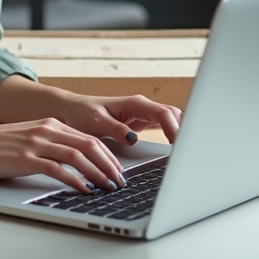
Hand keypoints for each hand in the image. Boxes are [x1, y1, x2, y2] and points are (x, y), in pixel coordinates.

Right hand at [0, 118, 126, 193]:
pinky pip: (58, 169)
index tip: (118, 169)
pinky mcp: (26, 158)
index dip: (108, 154)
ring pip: (78, 156)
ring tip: (108, 186)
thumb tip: (73, 160)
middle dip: (109, 164)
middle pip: (89, 145)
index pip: (88, 138)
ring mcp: (37, 143)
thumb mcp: (28, 137)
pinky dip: (75, 179)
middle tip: (120, 180)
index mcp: (49, 124)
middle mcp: (46, 130)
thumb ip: (49, 144)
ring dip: (98, 173)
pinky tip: (84, 189)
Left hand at [59, 94, 181, 145]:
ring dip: (179, 132)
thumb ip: (115, 128)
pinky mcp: (141, 123)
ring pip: (171, 120)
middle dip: (183, 131)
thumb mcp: (96, 121)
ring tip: (184, 153)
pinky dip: (172, 135)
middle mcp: (142, 107)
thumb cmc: (81, 113)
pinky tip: (174, 148)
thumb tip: (133, 138)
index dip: (175, 128)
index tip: (179, 145)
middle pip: (173, 115)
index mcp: (134, 104)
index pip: (164, 113)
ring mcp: (143, 114)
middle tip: (186, 154)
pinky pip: (163, 126)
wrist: (72, 110)